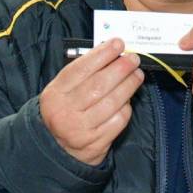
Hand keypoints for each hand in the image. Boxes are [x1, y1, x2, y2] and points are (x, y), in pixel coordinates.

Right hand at [39, 39, 143, 165]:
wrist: (57, 148)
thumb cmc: (66, 110)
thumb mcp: (63, 90)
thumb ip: (83, 72)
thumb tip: (112, 52)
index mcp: (55, 94)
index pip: (81, 69)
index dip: (102, 54)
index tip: (118, 44)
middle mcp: (65, 112)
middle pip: (99, 85)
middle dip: (121, 69)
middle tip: (133, 59)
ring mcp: (80, 129)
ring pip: (112, 102)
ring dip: (129, 85)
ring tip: (137, 75)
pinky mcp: (95, 144)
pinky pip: (118, 120)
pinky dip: (126, 107)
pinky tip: (128, 99)